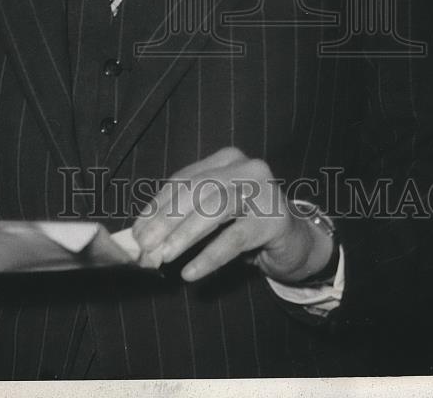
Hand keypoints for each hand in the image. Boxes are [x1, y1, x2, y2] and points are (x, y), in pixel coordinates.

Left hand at [132, 147, 333, 283]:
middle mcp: (245, 167)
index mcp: (225, 160)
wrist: (297, 242)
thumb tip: (142, 236)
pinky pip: (234, 238)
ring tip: (163, 256)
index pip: (182, 180)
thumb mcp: (214, 217)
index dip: (156, 206)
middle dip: (165, 220)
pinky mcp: (274, 219)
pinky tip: (191, 272)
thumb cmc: (247, 226)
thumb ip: (183, 218)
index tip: (136, 232)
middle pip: (196, 191)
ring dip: (184, 234)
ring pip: (214, 208)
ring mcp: (263, 190)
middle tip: (144, 246)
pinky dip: (209, 256)